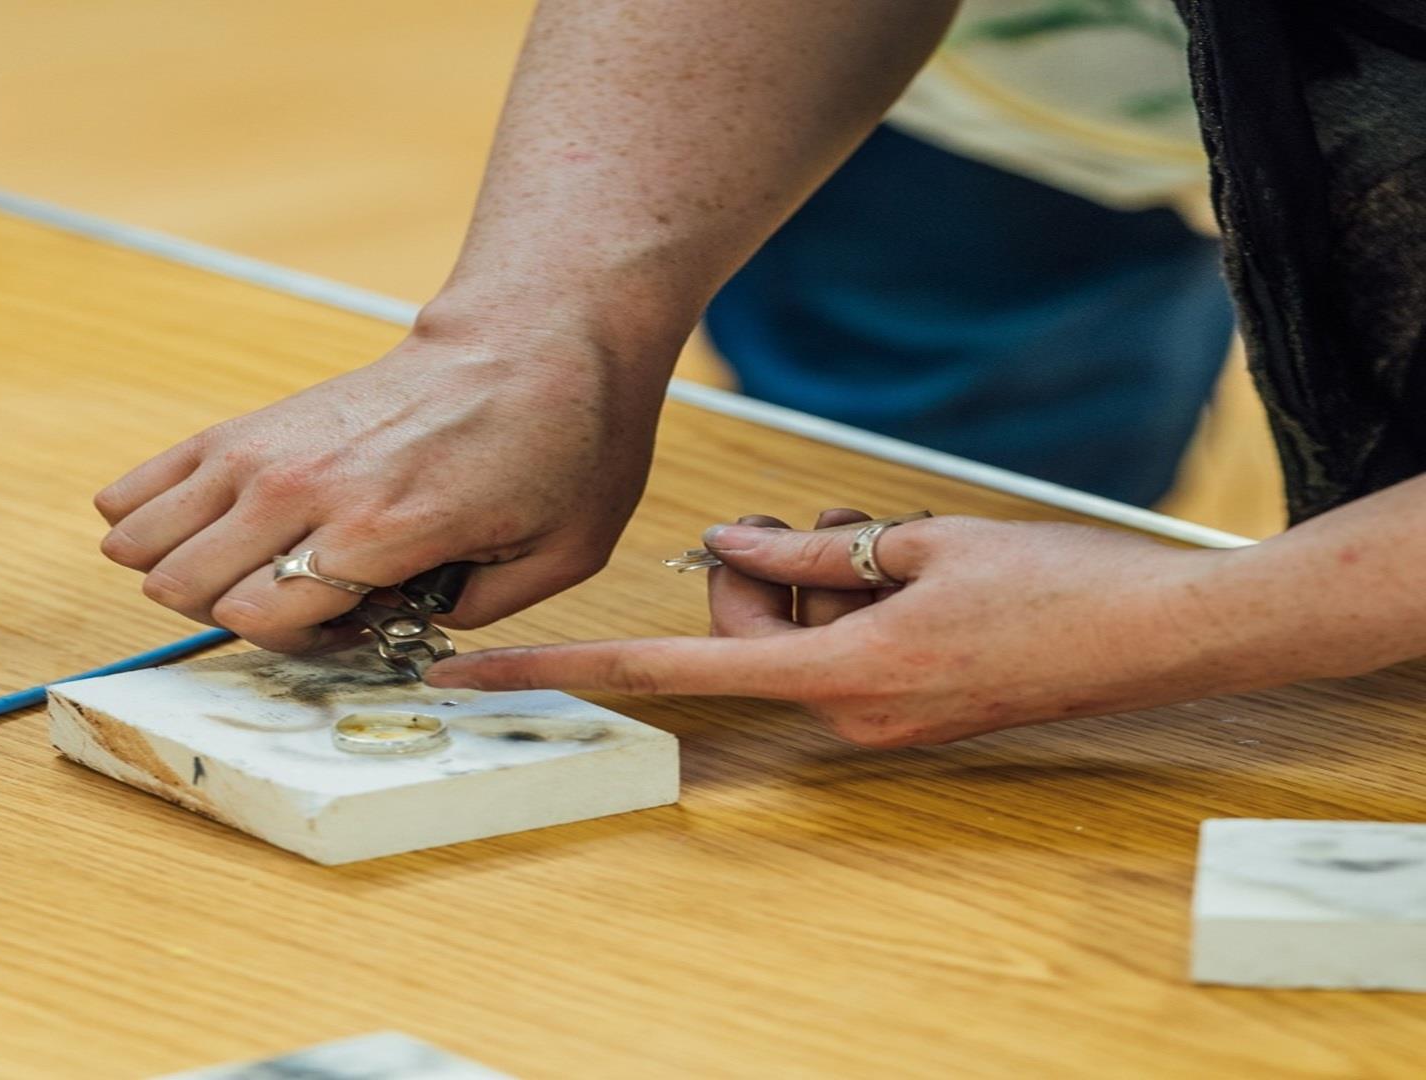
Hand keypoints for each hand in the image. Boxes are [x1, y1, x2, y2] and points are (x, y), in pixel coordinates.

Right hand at [95, 315, 668, 650]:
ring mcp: (267, 448)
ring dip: (188, 571)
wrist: (534, 334)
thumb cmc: (560, 444)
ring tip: (264, 563)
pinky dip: (150, 518)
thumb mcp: (559, 557)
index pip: (257, 618)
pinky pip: (144, 483)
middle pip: (185, 582)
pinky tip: (205, 531)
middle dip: (234, 615)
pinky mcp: (253, 423)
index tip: (358, 624)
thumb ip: (473, 619)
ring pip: (146, 538)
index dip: (298, 646)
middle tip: (311, 598)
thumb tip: (398, 633)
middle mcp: (307, 485)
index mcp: (381, 527)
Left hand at [426, 509, 1247, 746]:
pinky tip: (899, 564)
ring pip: (783, 637)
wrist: (1166, 636)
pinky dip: (843, 604)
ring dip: (811, 578)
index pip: (669, 669)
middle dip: (759, 570)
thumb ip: (808, 555)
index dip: (566, 668)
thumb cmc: (1058, 585)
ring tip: (884, 538)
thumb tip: (727, 548)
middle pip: (735, 633)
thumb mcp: (919, 544)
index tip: (482, 672)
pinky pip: (829, 652)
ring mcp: (877, 718)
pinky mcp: (905, 708)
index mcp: (840, 675)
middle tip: (831, 525)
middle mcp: (846, 713)